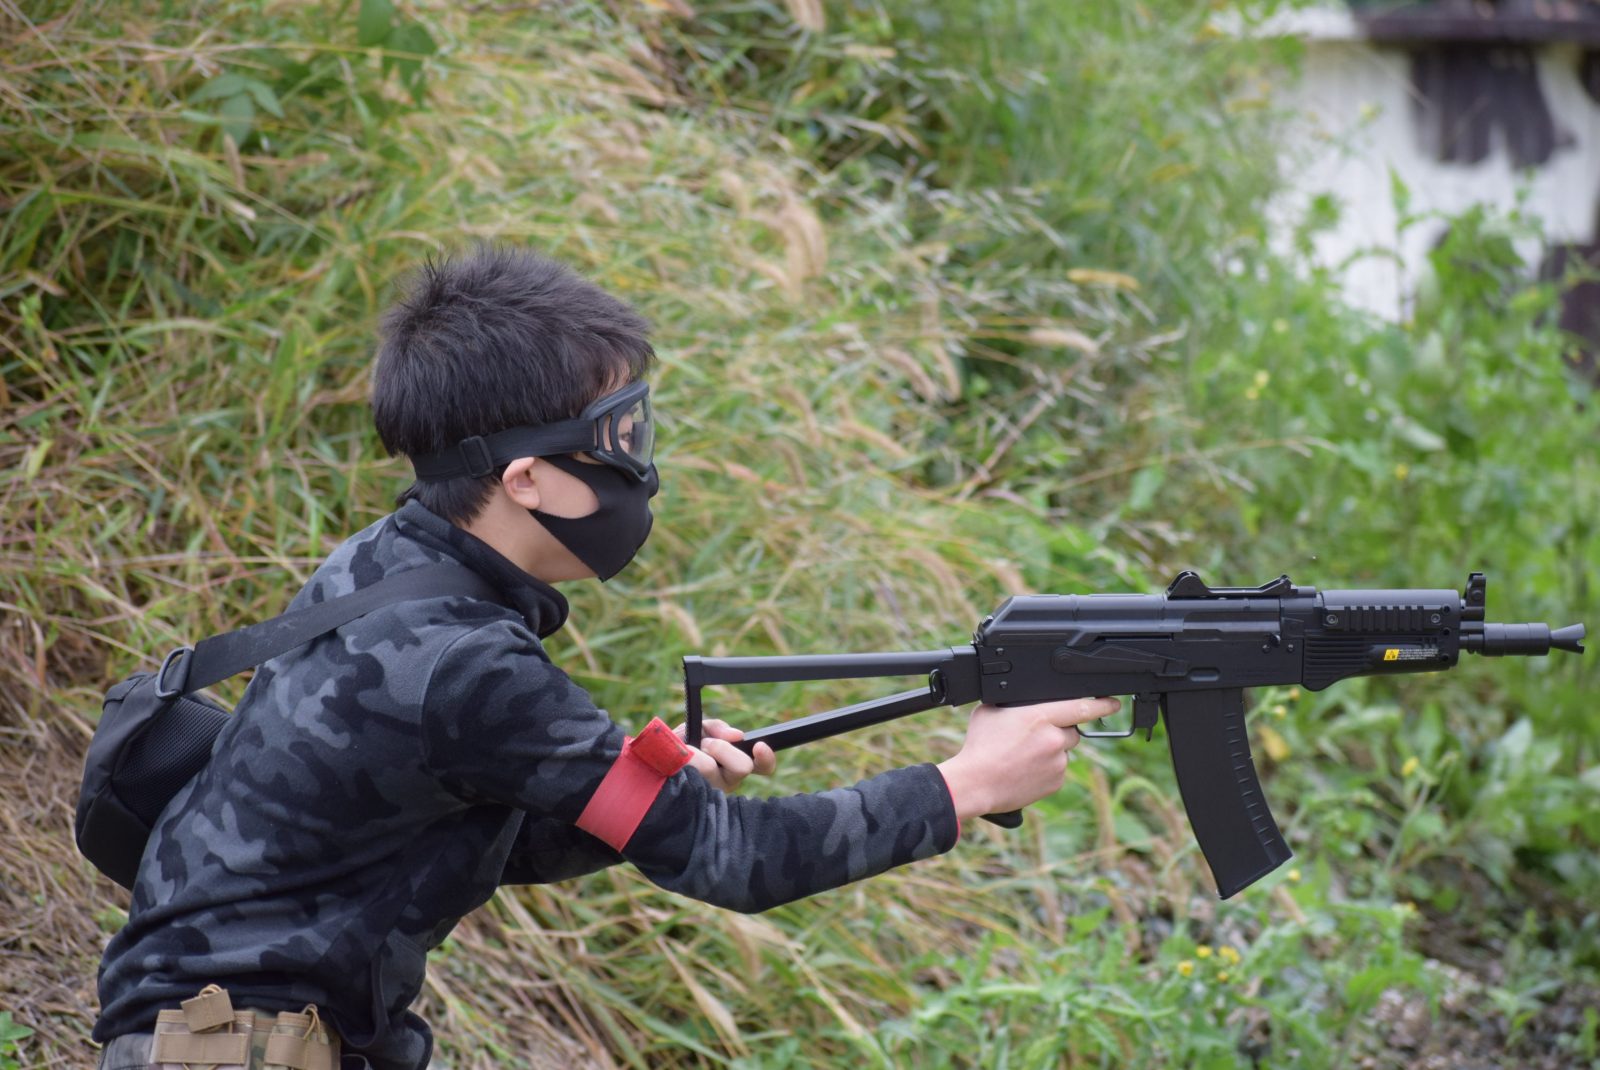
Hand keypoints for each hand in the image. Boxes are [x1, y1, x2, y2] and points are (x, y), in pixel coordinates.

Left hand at [674, 719, 777, 792]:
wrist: (649, 760)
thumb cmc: (681, 745)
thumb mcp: (701, 729)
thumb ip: (718, 728)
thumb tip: (736, 735)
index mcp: (734, 767)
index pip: (763, 767)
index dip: (767, 759)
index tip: (759, 746)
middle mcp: (727, 783)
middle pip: (742, 766)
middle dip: (722, 747)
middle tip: (705, 743)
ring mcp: (710, 794)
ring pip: (710, 768)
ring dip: (696, 752)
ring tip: (684, 752)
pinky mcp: (690, 800)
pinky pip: (688, 774)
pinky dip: (680, 759)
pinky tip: (673, 762)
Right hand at [937, 696, 1120, 822]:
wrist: (975, 783)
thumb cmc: (980, 746)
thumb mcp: (992, 711)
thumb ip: (1016, 704)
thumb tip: (1026, 701)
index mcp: (1039, 717)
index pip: (1081, 706)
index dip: (1102, 704)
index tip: (1114, 703)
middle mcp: (1054, 739)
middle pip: (1071, 731)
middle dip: (1058, 731)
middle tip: (1032, 738)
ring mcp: (1057, 763)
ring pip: (1063, 752)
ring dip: (1050, 751)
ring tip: (1022, 757)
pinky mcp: (1056, 782)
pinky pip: (1057, 770)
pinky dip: (1046, 769)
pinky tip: (1025, 770)